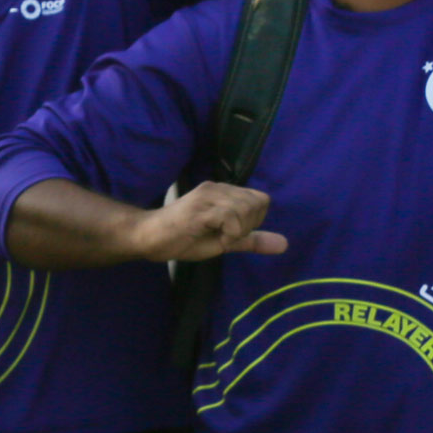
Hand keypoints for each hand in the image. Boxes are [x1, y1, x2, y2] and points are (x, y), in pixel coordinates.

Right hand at [126, 182, 284, 262]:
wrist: (148, 238)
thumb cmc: (183, 239)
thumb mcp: (224, 241)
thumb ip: (252, 240)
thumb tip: (284, 245)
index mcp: (224, 192)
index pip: (260, 200)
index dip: (254, 221)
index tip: (232, 232)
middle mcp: (218, 188)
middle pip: (258, 203)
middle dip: (248, 226)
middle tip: (224, 235)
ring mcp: (208, 195)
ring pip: (246, 209)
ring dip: (237, 231)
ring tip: (217, 236)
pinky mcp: (200, 206)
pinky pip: (231, 217)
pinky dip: (229, 233)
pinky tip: (214, 238)